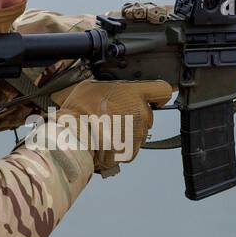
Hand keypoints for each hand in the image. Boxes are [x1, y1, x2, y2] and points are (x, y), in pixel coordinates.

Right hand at [52, 79, 173, 174]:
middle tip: (115, 117)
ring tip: (107, 130)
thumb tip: (113, 90)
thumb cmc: (79, 110)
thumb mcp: (93, 86)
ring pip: (139, 132)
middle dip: (134, 116)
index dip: (159, 96)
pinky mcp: (132, 150)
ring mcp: (137, 132)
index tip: (156, 100)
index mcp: (134, 93)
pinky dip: (121, 147)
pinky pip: (131, 147)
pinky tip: (106, 141)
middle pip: (147, 114)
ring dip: (126, 132)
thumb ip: (112, 88)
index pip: (162, 90)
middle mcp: (140, 112)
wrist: (73, 136)